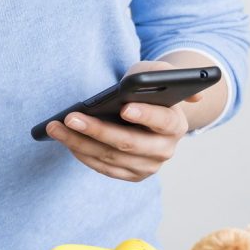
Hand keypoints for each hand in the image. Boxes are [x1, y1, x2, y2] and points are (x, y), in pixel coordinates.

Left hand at [46, 61, 201, 181]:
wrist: (150, 113)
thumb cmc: (150, 89)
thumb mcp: (157, 74)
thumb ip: (166, 75)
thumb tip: (194, 95)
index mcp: (176, 124)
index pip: (162, 121)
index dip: (145, 115)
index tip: (124, 108)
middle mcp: (165, 150)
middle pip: (128, 143)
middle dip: (96, 130)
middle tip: (69, 118)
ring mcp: (148, 167)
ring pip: (109, 158)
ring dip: (79, 143)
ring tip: (55, 128)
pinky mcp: (131, 175)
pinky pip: (103, 168)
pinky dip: (83, 154)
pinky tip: (65, 140)